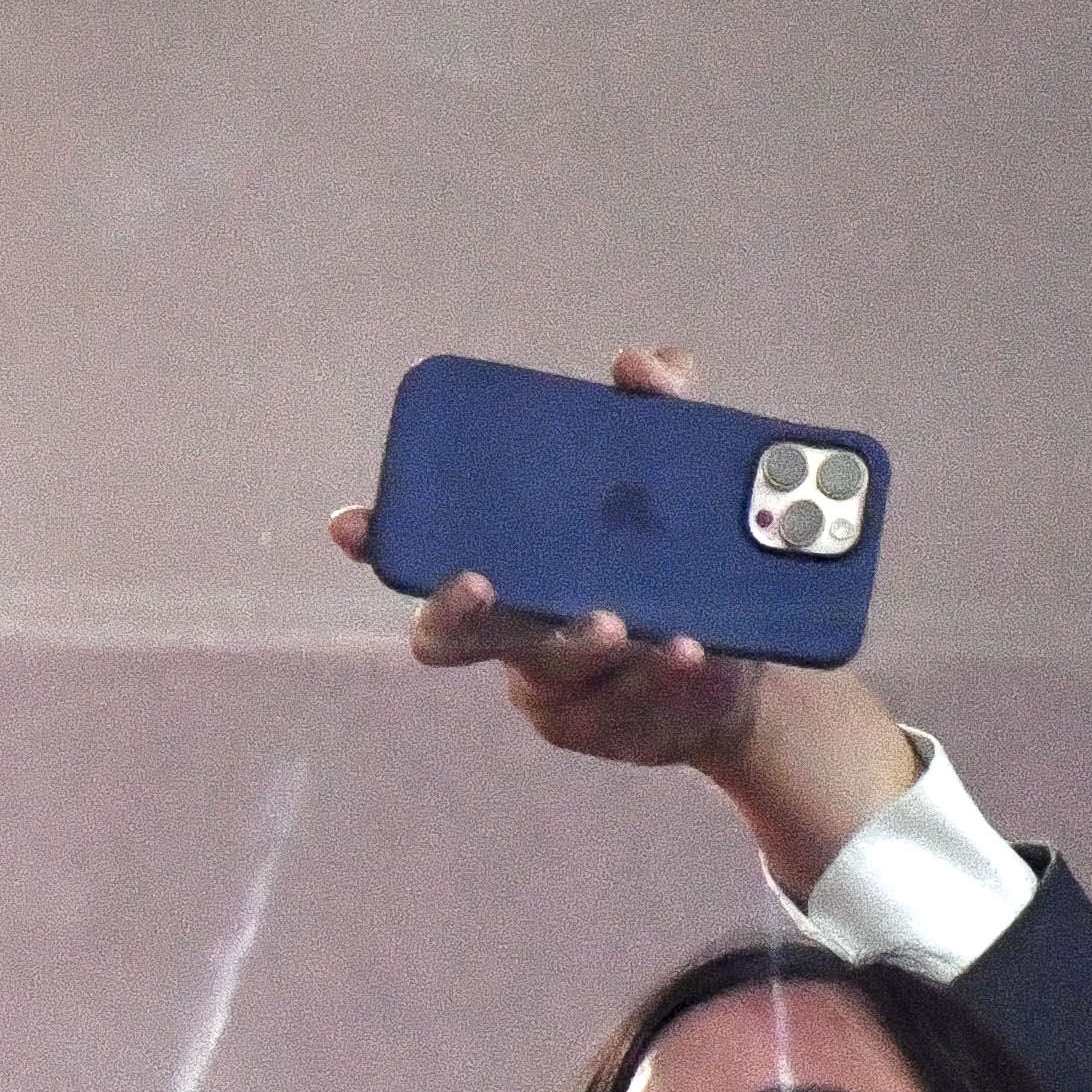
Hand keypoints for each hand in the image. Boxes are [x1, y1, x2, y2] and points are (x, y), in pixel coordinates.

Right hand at [326, 347, 765, 767]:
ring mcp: (545, 682)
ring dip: (573, 642)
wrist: (739, 664)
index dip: (378, 539)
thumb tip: (633, 366)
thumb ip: (656, 413)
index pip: (420, 551)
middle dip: (453, 608)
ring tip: (622, 621)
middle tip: (478, 581)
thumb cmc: (678, 560)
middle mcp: (507, 626)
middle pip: (447, 633)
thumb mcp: (679, 479)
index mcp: (504, 560)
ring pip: (536, 667)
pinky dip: (650, 675)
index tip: (352, 525)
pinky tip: (688, 648)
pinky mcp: (593, 724)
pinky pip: (609, 705)